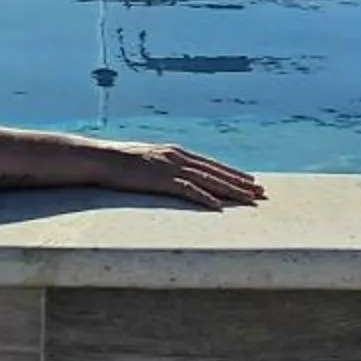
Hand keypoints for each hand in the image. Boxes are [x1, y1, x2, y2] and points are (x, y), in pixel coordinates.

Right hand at [91, 141, 263, 209]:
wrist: (99, 158)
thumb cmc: (119, 162)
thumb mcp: (147, 161)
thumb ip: (163, 168)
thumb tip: (175, 178)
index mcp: (175, 153)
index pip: (210, 164)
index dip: (232, 173)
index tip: (251, 181)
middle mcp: (177, 157)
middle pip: (215, 171)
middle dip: (240, 182)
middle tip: (261, 191)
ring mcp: (169, 167)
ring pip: (208, 180)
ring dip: (231, 190)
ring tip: (249, 200)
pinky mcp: (160, 178)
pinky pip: (187, 190)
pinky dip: (204, 198)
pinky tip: (218, 207)